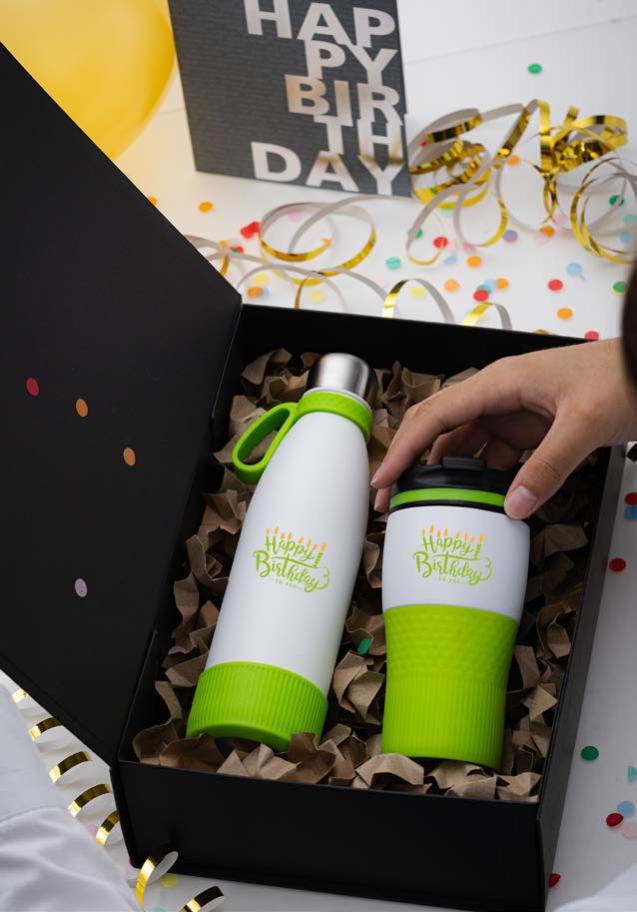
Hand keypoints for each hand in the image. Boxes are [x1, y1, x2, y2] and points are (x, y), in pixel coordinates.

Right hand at [371, 339, 636, 517]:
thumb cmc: (621, 375)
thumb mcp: (586, 423)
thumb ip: (549, 466)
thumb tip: (513, 507)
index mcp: (500, 382)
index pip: (436, 415)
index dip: (404, 448)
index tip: (384, 478)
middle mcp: (498, 395)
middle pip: (439, 429)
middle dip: (411, 461)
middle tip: (391, 498)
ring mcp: (511, 413)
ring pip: (463, 446)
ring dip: (444, 475)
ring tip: (427, 506)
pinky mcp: (528, 430)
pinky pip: (493, 458)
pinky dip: (481, 481)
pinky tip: (476, 502)